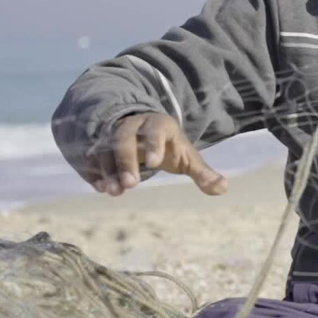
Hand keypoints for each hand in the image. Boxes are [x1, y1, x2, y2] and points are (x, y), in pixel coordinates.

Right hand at [84, 113, 227, 196]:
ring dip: (108, 169)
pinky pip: (93, 156)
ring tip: (113, 192)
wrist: (142, 131)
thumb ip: (203, 172)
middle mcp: (133, 126)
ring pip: (106, 148)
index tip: (154, 163)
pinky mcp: (100, 146)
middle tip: (131, 185)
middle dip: (126, 161)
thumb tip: (223, 188)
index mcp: (158, 125)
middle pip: (125, 138)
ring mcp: (113, 134)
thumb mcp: (187, 156)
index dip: (154, 145)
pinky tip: (101, 188)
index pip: (155, 131)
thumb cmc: (169, 146)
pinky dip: (95, 171)